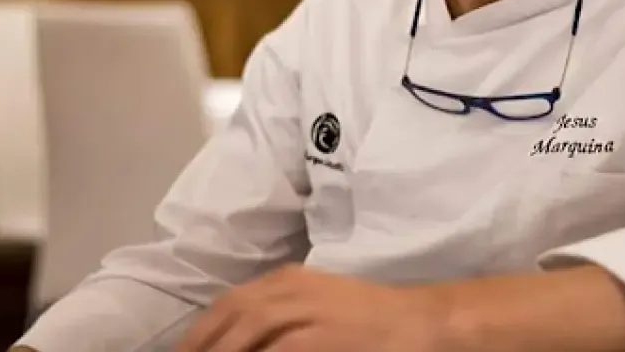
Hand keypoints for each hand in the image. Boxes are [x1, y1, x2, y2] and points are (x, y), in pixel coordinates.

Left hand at [175, 264, 447, 351]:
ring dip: (223, 349)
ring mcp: (308, 310)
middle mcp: (293, 288)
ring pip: (249, 328)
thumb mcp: (321, 306)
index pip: (230, 302)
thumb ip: (282, 318)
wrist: (422, 323)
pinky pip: (279, 350)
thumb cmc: (371, 320)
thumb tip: (244, 341)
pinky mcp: (323, 336)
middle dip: (202, 342)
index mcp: (289, 280)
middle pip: (232, 313)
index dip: (201, 331)